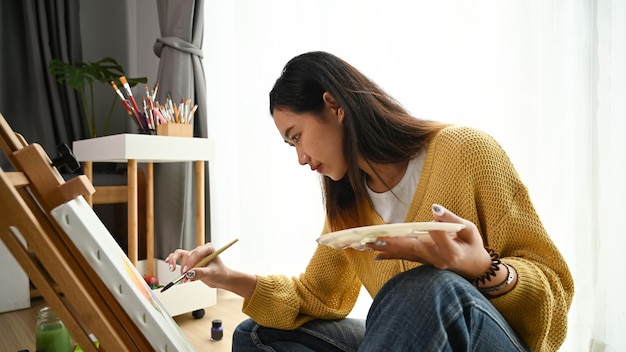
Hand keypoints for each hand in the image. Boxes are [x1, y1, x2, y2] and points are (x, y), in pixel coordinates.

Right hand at [164, 243, 228, 287]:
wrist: (221, 278)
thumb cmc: (220, 273)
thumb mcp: (212, 273)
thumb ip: (201, 273)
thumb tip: (189, 274)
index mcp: (208, 249)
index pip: (196, 253)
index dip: (190, 261)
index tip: (186, 271)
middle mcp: (200, 250)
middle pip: (187, 254)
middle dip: (184, 265)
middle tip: (183, 274)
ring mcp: (194, 256)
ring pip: (180, 255)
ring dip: (176, 264)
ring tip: (177, 274)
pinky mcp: (189, 262)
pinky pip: (178, 259)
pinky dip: (173, 262)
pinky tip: (168, 263)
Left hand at [365, 204, 491, 279]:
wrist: (474, 268)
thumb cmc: (472, 245)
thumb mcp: (470, 230)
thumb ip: (453, 220)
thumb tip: (435, 210)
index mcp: (452, 251)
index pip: (439, 238)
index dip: (436, 229)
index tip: (433, 218)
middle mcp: (436, 259)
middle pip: (412, 248)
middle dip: (392, 242)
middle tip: (373, 238)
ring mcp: (428, 262)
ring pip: (404, 254)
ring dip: (384, 248)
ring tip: (365, 244)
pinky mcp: (422, 262)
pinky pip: (404, 258)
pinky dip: (389, 255)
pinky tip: (375, 255)